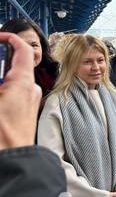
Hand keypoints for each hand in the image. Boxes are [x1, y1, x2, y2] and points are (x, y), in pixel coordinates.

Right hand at [0, 33, 41, 149]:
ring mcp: (30, 101)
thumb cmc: (1, 133)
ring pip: (14, 81)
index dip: (11, 38)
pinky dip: (4, 91)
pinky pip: (15, 94)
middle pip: (16, 66)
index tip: (0, 36)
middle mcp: (30, 89)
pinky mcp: (27, 112)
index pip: (23, 50)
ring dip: (2, 80)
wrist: (12, 159)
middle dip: (0, 64)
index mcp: (22, 82)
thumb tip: (0, 79)